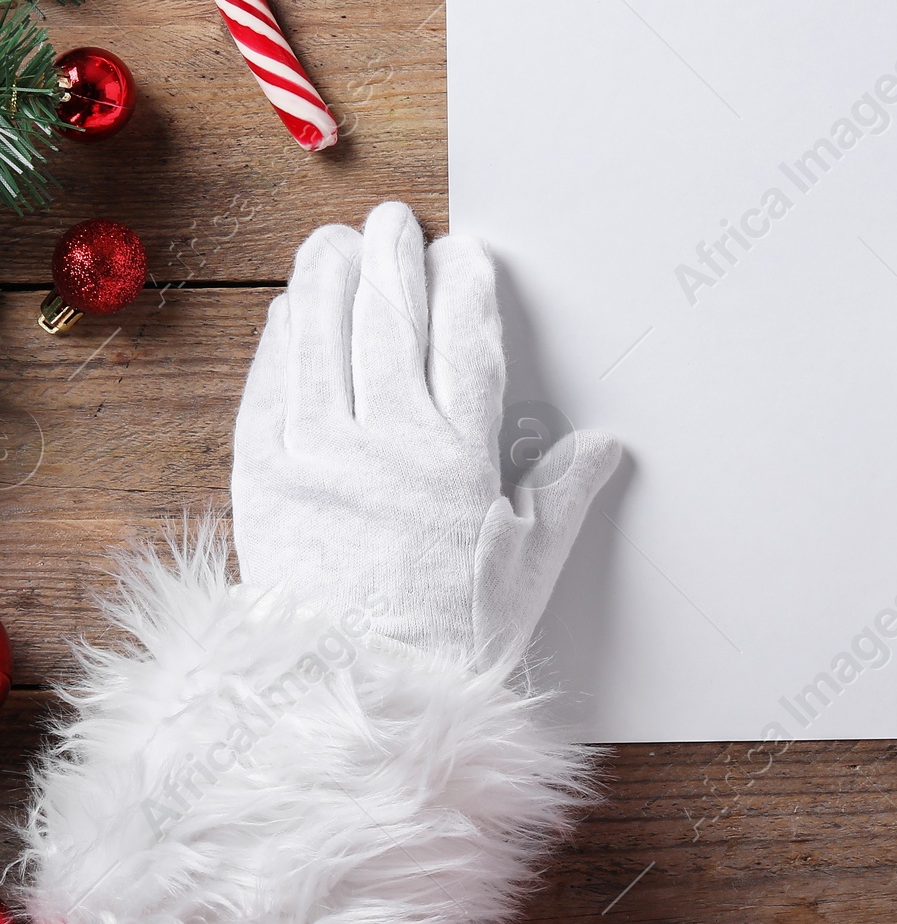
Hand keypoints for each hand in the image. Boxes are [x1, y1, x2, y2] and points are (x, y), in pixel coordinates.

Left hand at [232, 201, 619, 665]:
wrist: (356, 701)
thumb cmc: (448, 637)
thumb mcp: (526, 567)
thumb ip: (563, 494)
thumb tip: (604, 447)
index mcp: (458, 457)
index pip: (466, 342)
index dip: (466, 287)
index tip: (465, 252)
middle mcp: (386, 441)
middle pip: (390, 322)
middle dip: (394, 260)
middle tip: (395, 222)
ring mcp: (317, 455)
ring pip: (322, 340)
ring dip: (327, 279)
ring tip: (334, 240)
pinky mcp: (264, 480)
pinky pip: (268, 390)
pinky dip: (278, 342)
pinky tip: (287, 312)